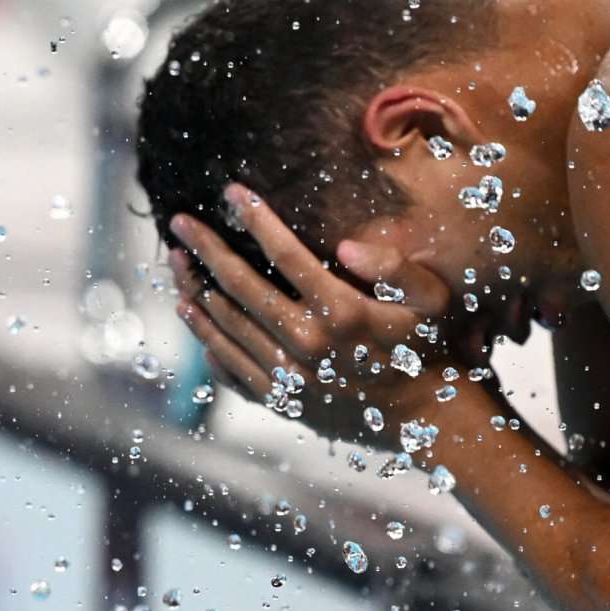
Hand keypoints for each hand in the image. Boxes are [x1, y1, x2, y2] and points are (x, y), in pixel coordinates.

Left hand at [170, 184, 477, 450]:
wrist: (424, 417)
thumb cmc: (430, 347)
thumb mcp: (434, 300)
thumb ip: (397, 267)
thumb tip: (346, 246)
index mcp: (342, 311)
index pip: (284, 254)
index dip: (255, 219)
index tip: (230, 192)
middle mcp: (307, 343)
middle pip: (240, 287)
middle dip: (206, 249)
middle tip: (179, 222)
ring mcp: (288, 375)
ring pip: (225, 325)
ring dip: (194, 288)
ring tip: (175, 261)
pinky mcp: (279, 399)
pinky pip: (228, 364)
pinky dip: (204, 336)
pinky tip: (188, 311)